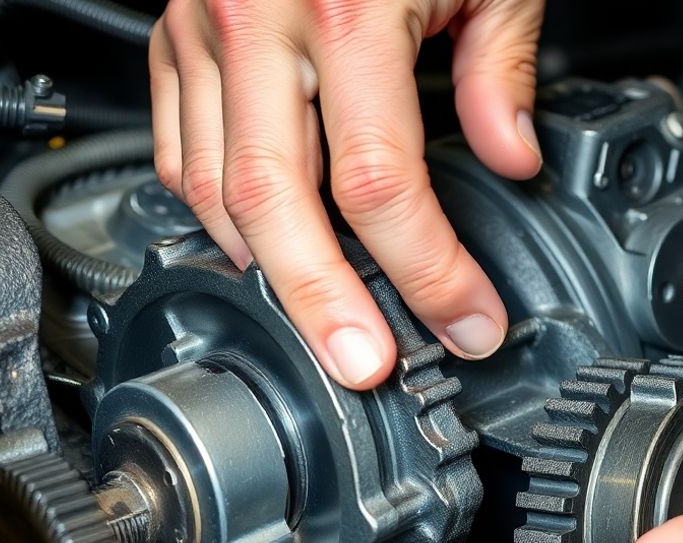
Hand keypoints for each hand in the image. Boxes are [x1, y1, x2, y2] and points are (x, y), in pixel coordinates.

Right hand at [149, 0, 544, 387]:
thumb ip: (498, 62)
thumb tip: (510, 156)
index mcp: (346, 6)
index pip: (378, 181)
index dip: (426, 270)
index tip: (466, 318)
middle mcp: (258, 20)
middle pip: (273, 203)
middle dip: (320, 303)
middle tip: (363, 366)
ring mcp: (202, 27)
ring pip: (213, 186)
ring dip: (269, 264)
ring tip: (323, 314)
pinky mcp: (172, 32)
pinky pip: (178, 146)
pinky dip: (214, 209)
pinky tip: (264, 239)